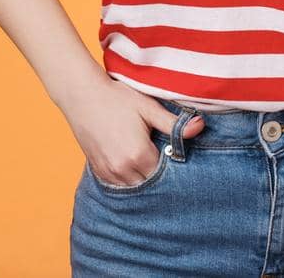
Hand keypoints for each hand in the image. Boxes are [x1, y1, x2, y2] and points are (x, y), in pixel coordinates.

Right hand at [62, 76, 206, 186]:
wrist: (82, 95)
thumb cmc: (117, 98)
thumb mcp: (148, 107)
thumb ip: (174, 123)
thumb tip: (201, 126)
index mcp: (139, 154)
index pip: (166, 174)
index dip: (174, 166)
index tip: (177, 155)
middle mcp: (122, 168)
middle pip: (151, 184)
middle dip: (160, 176)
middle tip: (165, 160)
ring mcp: (108, 172)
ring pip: (134, 187)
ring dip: (144, 179)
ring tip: (150, 163)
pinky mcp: (97, 170)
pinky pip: (118, 185)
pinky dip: (128, 180)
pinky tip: (133, 166)